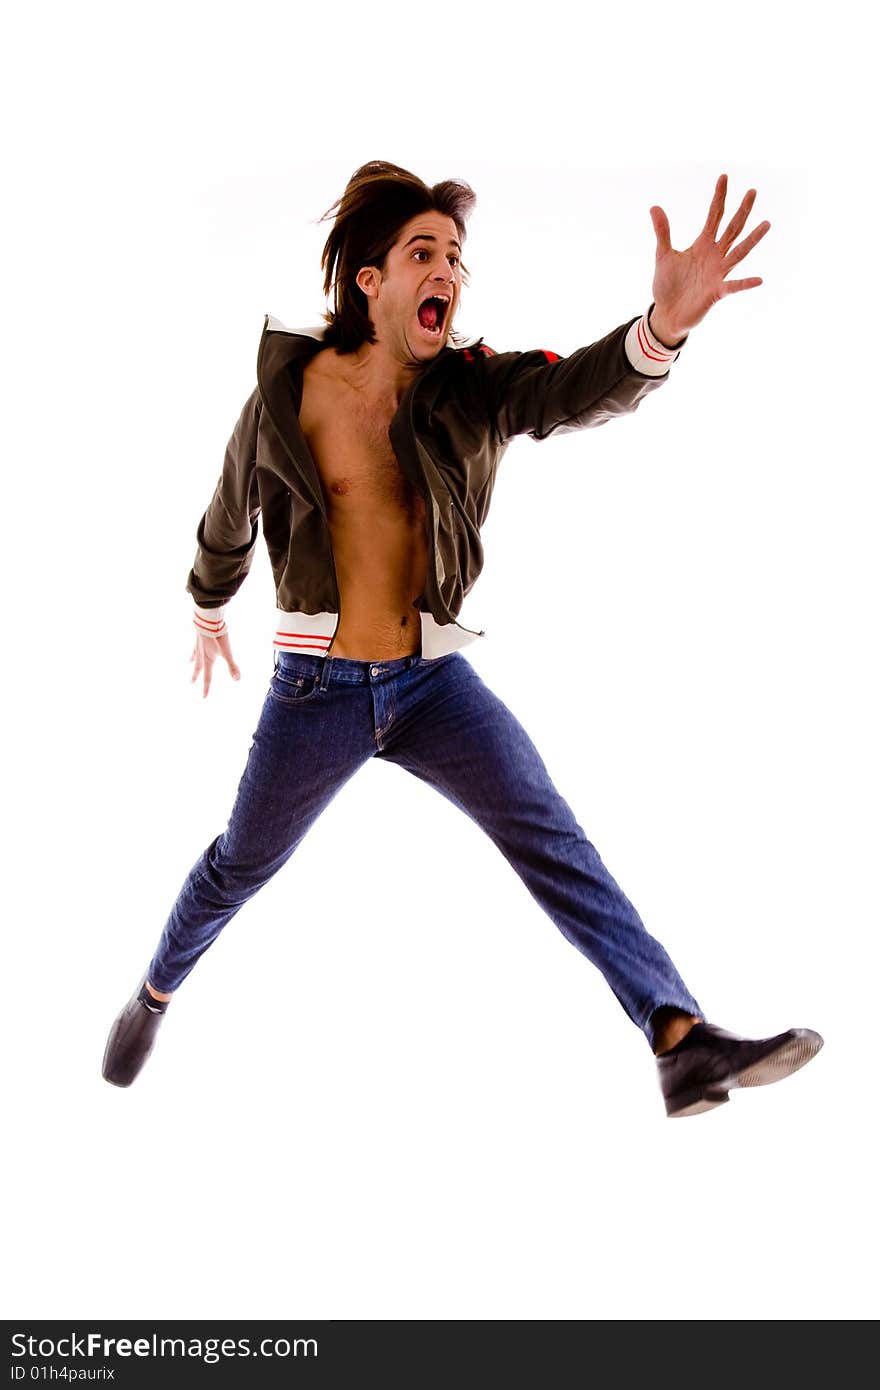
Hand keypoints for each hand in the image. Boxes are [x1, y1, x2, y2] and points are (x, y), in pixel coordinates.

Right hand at [189, 628, 240, 698]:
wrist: (208, 620)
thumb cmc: (218, 636)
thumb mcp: (227, 652)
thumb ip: (232, 665)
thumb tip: (237, 679)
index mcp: (208, 660)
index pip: (207, 677)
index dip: (206, 688)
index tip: (204, 697)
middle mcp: (201, 654)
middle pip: (198, 667)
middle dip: (195, 676)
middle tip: (190, 682)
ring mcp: (198, 644)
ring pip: (194, 655)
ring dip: (192, 660)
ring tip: (188, 662)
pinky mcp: (199, 635)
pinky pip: (195, 644)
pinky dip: (195, 646)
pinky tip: (196, 643)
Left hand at [648, 173, 770, 344]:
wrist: (666, 313)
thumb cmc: (668, 285)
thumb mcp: (663, 255)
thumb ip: (663, 232)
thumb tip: (654, 207)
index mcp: (703, 244)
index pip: (714, 216)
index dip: (719, 197)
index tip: (724, 177)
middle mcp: (715, 256)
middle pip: (732, 229)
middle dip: (741, 211)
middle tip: (753, 191)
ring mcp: (718, 273)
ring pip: (739, 252)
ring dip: (752, 239)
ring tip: (766, 224)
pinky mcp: (717, 292)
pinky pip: (734, 286)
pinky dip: (745, 283)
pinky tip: (759, 280)